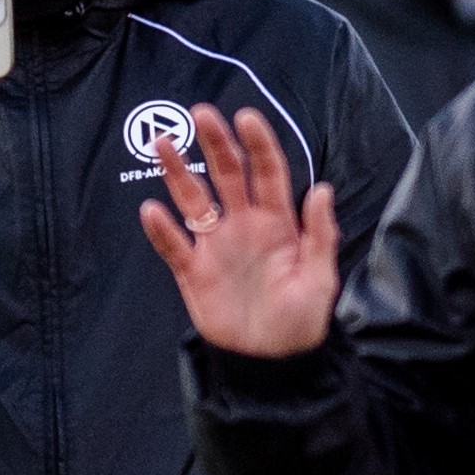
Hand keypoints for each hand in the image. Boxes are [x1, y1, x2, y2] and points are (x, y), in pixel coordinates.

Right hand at [139, 104, 339, 357]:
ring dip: (178, 173)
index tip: (246, 118)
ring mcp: (215, 246)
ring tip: (163, 143)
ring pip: (193, 200)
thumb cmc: (301, 320)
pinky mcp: (194, 272)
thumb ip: (320, 235)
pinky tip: (152, 210)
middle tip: (200, 113)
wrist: (271, 360)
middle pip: (226, 174)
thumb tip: (322, 189)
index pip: (267, 172)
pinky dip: (162, 230)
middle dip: (214, 143)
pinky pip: (174, 246)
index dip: (258, 144)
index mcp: (277, 222)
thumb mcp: (320, 279)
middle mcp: (243, 225)